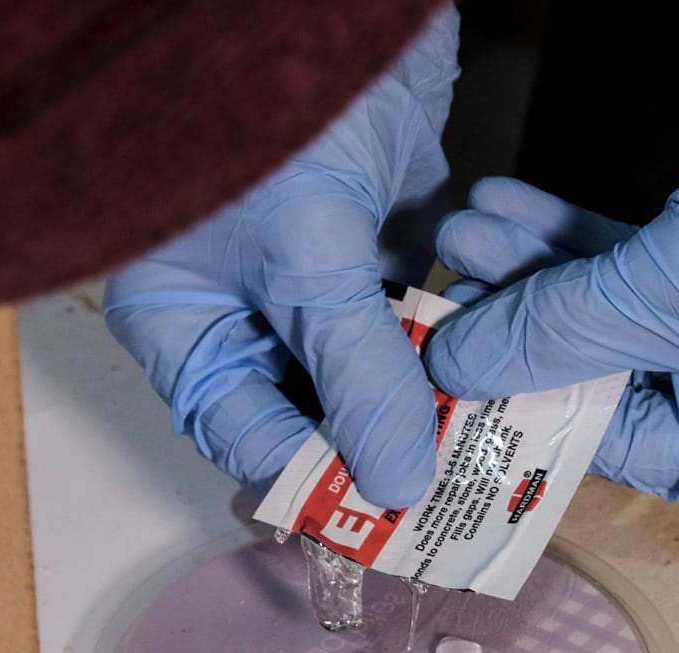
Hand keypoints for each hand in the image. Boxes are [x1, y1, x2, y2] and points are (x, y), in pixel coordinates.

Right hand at [103, 9, 458, 508]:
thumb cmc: (271, 106)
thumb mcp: (309, 254)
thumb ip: (358, 371)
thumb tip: (400, 484)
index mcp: (183, 321)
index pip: (248, 436)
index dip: (319, 482)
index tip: (398, 520)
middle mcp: (240, 308)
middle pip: (313, 411)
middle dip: (382, 444)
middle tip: (458, 484)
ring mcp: (309, 274)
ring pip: (371, 366)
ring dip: (427, 394)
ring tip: (490, 433)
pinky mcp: (369, 237)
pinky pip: (412, 312)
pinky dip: (449, 335)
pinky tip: (495, 364)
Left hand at [428, 0, 678, 499]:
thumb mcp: (670, 291)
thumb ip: (552, 334)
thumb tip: (453, 364)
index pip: (621, 446)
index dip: (529, 410)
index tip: (452, 381)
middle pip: (604, 378)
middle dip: (521, 325)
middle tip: (441, 296)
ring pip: (609, 310)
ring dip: (531, 270)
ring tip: (458, 233)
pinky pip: (627, 261)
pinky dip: (569, 235)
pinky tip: (503, 205)